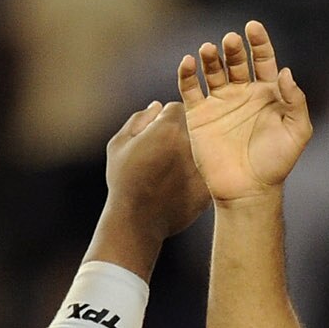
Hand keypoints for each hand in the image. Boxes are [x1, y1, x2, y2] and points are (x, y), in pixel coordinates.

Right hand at [100, 101, 209, 245]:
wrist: (137, 220)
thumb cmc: (124, 181)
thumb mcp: (120, 144)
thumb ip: (139, 120)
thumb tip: (156, 107)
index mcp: (167, 128)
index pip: (176, 109)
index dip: (166, 119)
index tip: (159, 132)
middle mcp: (189, 143)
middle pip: (193, 127)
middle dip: (182, 134)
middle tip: (167, 151)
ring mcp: (202, 166)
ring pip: (203, 150)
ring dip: (192, 154)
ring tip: (174, 170)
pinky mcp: (208, 187)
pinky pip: (207, 172)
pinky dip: (198, 175)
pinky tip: (181, 185)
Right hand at [176, 21, 312, 202]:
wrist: (249, 190)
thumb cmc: (276, 163)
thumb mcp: (297, 131)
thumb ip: (295, 100)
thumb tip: (285, 71)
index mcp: (267, 94)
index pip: (262, 59)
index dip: (259, 42)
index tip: (253, 27)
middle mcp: (242, 94)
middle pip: (235, 61)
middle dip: (233, 49)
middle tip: (230, 41)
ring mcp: (220, 103)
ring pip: (212, 70)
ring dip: (209, 57)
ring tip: (208, 49)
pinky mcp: (199, 115)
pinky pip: (190, 89)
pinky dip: (187, 74)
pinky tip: (189, 62)